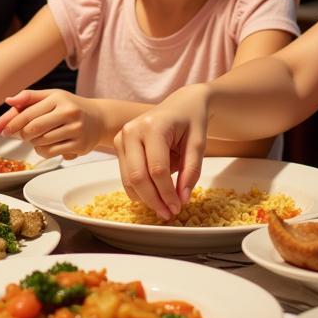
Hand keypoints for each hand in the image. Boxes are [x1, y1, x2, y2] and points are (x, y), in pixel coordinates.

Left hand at [0, 89, 100, 159]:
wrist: (99, 119)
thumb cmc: (69, 107)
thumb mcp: (52, 96)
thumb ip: (29, 97)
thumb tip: (8, 100)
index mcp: (58, 98)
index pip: (28, 113)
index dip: (11, 123)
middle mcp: (69, 112)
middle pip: (33, 129)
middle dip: (22, 134)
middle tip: (21, 135)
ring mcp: (76, 129)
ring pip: (41, 142)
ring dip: (33, 143)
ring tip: (38, 137)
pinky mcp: (80, 145)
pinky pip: (51, 152)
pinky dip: (43, 151)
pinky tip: (46, 145)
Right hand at [114, 85, 207, 220]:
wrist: (181, 104)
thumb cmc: (191, 121)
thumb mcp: (199, 143)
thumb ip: (191, 170)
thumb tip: (182, 198)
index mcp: (153, 126)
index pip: (157, 169)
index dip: (167, 192)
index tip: (178, 208)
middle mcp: (132, 130)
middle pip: (137, 176)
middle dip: (153, 200)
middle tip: (168, 213)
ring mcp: (122, 137)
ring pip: (128, 179)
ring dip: (145, 198)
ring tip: (164, 206)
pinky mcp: (118, 144)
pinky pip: (125, 176)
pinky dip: (139, 190)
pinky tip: (155, 193)